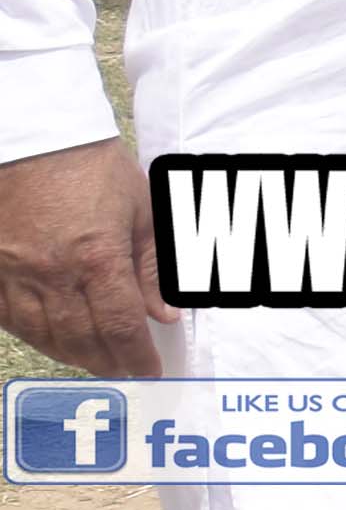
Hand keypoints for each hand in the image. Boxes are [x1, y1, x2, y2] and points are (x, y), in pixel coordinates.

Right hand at [0, 134, 164, 378]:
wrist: (34, 138)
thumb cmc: (92, 168)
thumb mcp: (141, 210)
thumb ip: (153, 266)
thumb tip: (165, 313)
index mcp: (97, 259)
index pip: (121, 327)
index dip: (137, 357)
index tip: (149, 371)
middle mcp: (51, 273)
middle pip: (80, 339)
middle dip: (106, 362)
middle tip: (123, 370)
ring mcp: (13, 272)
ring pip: (40, 334)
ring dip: (69, 353)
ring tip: (91, 359)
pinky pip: (6, 315)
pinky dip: (29, 333)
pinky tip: (47, 337)